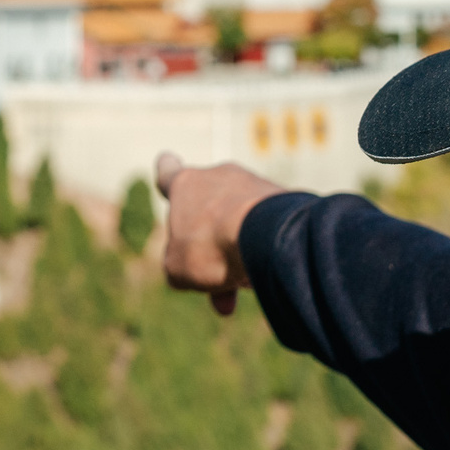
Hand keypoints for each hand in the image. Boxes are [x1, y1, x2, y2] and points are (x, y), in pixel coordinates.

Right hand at [155, 152, 285, 316]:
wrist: (267, 236)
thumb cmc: (212, 246)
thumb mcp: (177, 268)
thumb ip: (178, 264)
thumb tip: (191, 270)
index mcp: (186, 185)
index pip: (168, 173)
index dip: (166, 171)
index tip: (168, 161)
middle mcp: (220, 176)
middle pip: (208, 216)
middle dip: (208, 252)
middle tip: (212, 287)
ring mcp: (254, 185)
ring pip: (238, 227)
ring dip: (237, 258)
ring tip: (242, 288)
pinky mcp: (284, 200)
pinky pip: (265, 230)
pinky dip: (262, 253)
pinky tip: (266, 276)